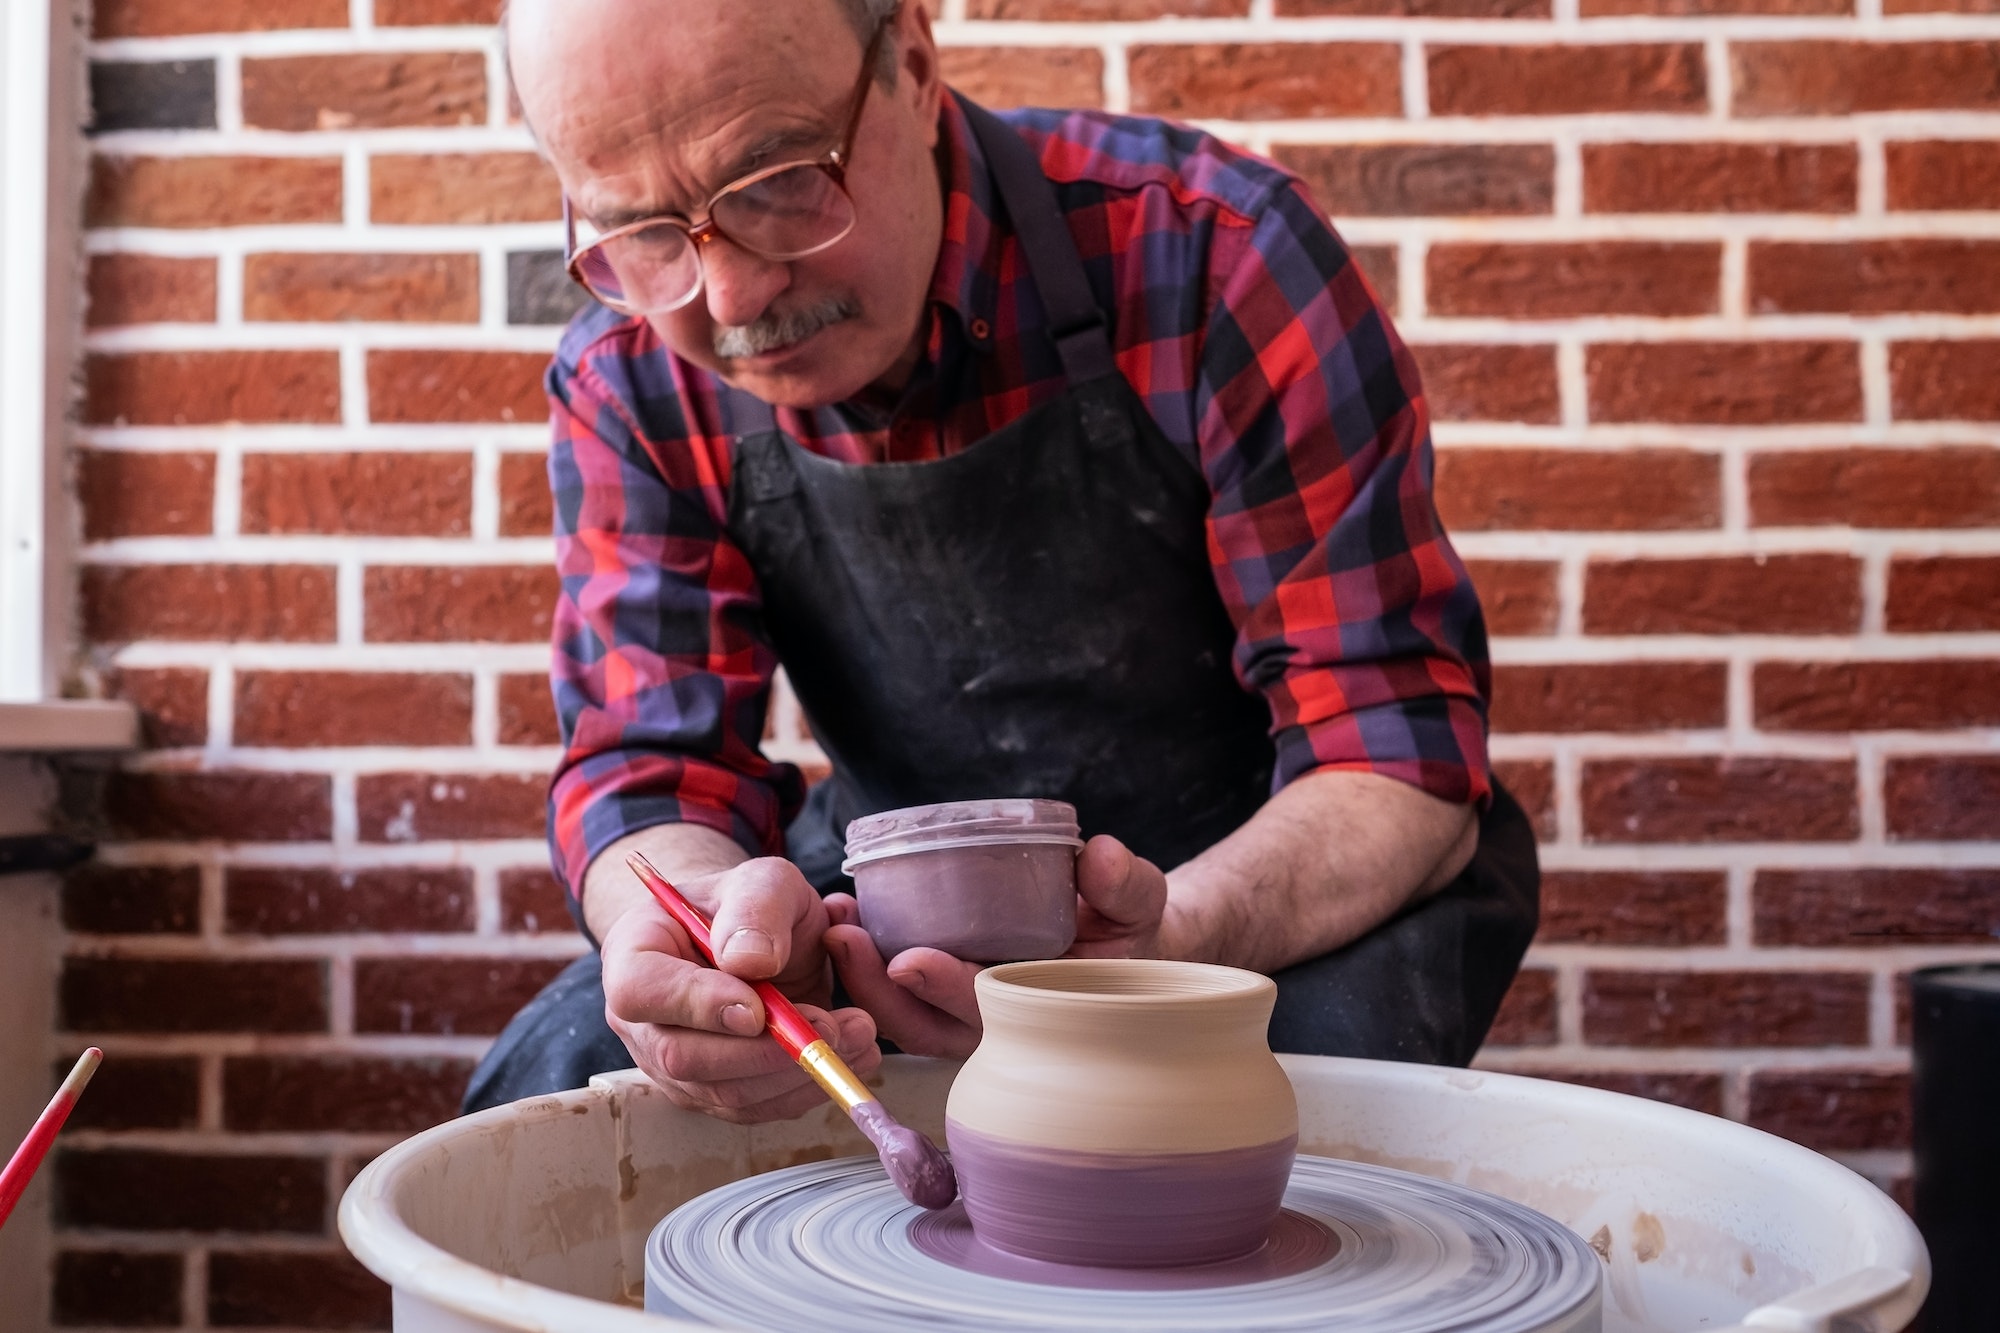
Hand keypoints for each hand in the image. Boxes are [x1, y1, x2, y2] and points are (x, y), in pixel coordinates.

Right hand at [599, 856, 881, 1121]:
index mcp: (635, 954)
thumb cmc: (752, 906)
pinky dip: (806, 1089)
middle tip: (831, 1027)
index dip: (697, 1005)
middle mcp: (643, 1020)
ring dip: (797, 1073)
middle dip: (765, 1051)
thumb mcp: (763, 880)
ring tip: (857, 1035)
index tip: (757, 1007)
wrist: (762, 939)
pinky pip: (754, 1108)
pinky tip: (848, 1057)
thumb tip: (752, 962)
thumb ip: (757, 908)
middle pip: (682, 1057)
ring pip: (725, 1092)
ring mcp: (672, 1065)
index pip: (641, 991)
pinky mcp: (714, 1092)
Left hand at [821, 834, 1172, 1056]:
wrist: (1116, 937)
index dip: (945, 989)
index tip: (909, 960)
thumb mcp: (1137, 902)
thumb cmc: (1123, 926)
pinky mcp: (938, 990)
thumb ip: (1124, 886)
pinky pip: (894, 990)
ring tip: (833, 923)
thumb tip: (1100, 858)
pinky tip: (841, 918)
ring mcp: (960, 1011)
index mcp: (1039, 1013)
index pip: (984, 1011)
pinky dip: (864, 962)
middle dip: (877, 988)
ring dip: (859, 976)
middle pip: (924, 1026)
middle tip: (844, 936)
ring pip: (901, 1014)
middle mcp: (993, 1023)